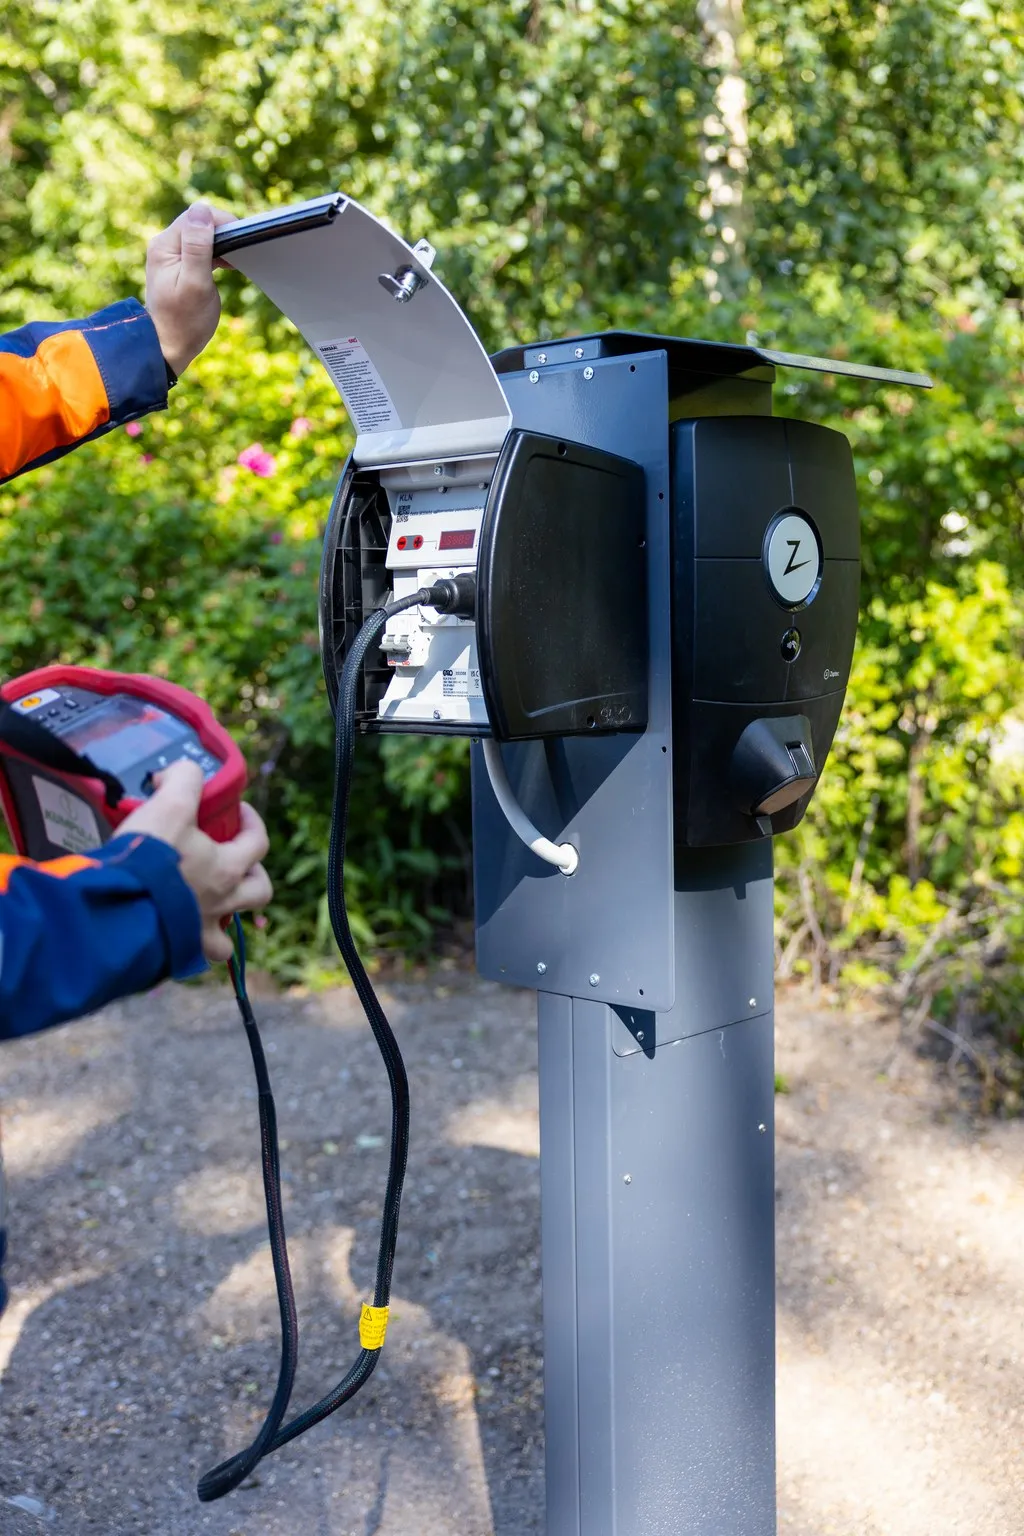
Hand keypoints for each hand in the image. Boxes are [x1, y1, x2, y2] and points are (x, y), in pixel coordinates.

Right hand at [118, 760, 272, 963]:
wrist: (116, 909)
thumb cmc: (149, 859)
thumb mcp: (169, 805)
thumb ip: (184, 780)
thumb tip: (183, 773)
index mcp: (228, 868)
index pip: (258, 841)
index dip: (252, 821)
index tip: (238, 811)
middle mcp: (222, 903)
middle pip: (259, 892)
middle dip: (253, 876)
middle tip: (232, 863)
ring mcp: (200, 933)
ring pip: (228, 935)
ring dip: (224, 919)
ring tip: (208, 905)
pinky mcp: (174, 953)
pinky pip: (193, 957)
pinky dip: (189, 946)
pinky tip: (176, 932)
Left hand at [145, 202, 234, 376]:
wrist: (170, 347)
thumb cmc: (185, 321)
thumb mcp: (195, 284)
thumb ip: (198, 247)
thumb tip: (202, 211)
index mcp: (165, 246)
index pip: (195, 216)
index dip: (220, 222)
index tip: (240, 239)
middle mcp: (164, 246)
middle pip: (198, 222)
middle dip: (222, 232)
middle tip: (241, 251)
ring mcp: (171, 256)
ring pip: (200, 235)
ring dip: (221, 243)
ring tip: (236, 260)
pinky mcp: (179, 266)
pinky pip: (200, 248)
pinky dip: (216, 253)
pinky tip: (228, 265)